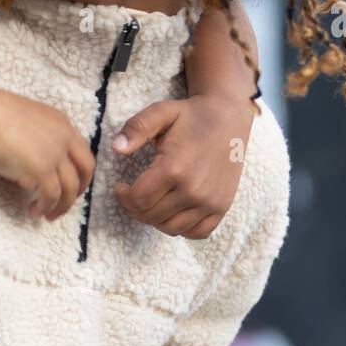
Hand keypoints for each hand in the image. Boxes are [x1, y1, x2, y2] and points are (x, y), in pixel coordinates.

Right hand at [0, 92, 94, 220]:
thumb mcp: (24, 128)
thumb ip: (36, 148)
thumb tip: (32, 180)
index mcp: (62, 123)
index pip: (82, 152)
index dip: (79, 173)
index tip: (68, 186)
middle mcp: (65, 137)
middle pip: (86, 169)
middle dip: (78, 191)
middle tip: (63, 205)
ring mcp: (56, 153)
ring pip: (71, 187)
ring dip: (61, 206)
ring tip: (47, 215)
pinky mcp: (43, 168)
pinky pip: (52, 195)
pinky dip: (46, 207)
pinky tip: (34, 211)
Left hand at [111, 95, 254, 237]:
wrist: (229, 118)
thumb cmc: (190, 115)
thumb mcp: (160, 113)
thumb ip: (136, 128)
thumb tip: (115, 148)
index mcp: (175, 168)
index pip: (138, 200)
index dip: (123, 197)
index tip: (120, 187)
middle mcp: (194, 190)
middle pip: (151, 216)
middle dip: (134, 208)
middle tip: (132, 195)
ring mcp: (210, 201)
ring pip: (171, 228)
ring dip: (154, 219)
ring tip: (151, 202)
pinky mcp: (222, 207)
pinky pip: (197, 233)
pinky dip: (181, 228)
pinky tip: (172, 211)